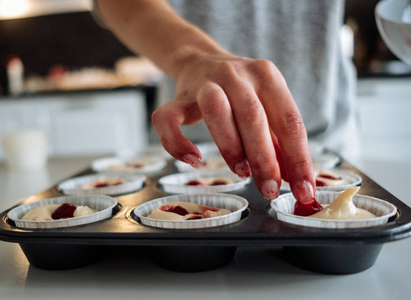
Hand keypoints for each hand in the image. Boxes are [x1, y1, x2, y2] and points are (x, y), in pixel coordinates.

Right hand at [152, 53, 314, 202]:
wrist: (200, 60)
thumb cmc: (239, 93)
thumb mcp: (265, 106)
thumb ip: (278, 141)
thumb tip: (293, 180)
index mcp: (267, 77)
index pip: (290, 121)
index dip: (299, 159)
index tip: (304, 191)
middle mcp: (237, 75)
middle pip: (253, 116)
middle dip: (264, 159)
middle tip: (269, 189)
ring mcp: (205, 84)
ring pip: (216, 111)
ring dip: (231, 146)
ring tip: (241, 172)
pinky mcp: (178, 97)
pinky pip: (169, 120)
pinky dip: (178, 143)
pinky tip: (194, 161)